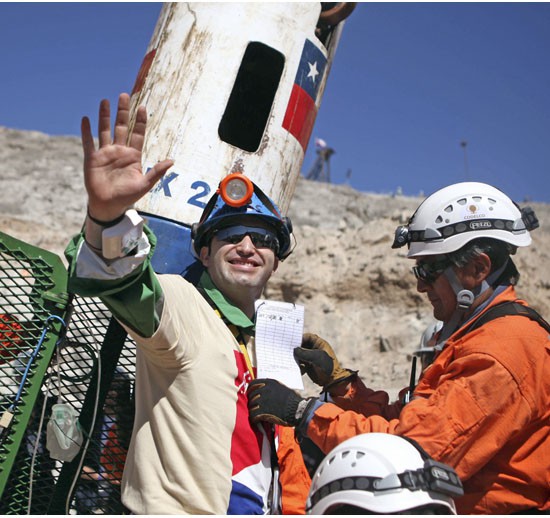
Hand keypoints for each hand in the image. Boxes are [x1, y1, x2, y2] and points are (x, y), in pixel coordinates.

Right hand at [81, 93, 172, 221]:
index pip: (137, 134)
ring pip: (105, 130)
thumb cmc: (128, 196)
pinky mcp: (92, 159)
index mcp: (133, 156)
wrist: (109, 206)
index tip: (143, 107)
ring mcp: (105, 153)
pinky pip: (88, 142)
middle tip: (124, 95)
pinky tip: (86, 119)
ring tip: (105, 101)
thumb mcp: (145, 184)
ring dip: (104, 116)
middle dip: (123, 112)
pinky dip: (86, 131)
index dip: (140, 121)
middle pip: (121, 127)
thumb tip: (172, 161)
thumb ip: (157, 172)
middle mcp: (119, 151)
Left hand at [247, 378, 310, 426]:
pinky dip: (254, 418)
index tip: (251, 394)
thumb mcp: (282, 388)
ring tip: (257, 414)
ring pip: (251, 406)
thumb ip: (271, 388)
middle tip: (255, 406)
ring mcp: (262, 400)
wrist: (297, 409)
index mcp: (269, 383)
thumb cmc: (293, 400)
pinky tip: (257, 420)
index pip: (253, 384)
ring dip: (253, 410)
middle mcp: (264, 390)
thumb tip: (264, 390)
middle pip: (251, 396)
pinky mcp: (262, 411)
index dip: (250, 390)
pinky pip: (252, 415)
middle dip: (252, 401)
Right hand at [294, 333, 355, 389]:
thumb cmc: (326, 366)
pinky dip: (298, 365)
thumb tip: (294, 350)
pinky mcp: (308, 365)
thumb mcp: (316, 357)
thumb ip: (304, 353)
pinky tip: (297, 368)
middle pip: (302, 345)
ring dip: (296, 357)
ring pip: (300, 354)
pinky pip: (300, 363)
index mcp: (319, 343)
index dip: (300, 338)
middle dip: (296, 348)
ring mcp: (311, 357)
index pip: (307, 337)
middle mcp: (314, 349)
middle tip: (288, 350)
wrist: (331, 381)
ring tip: (290, 360)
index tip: (292, 341)